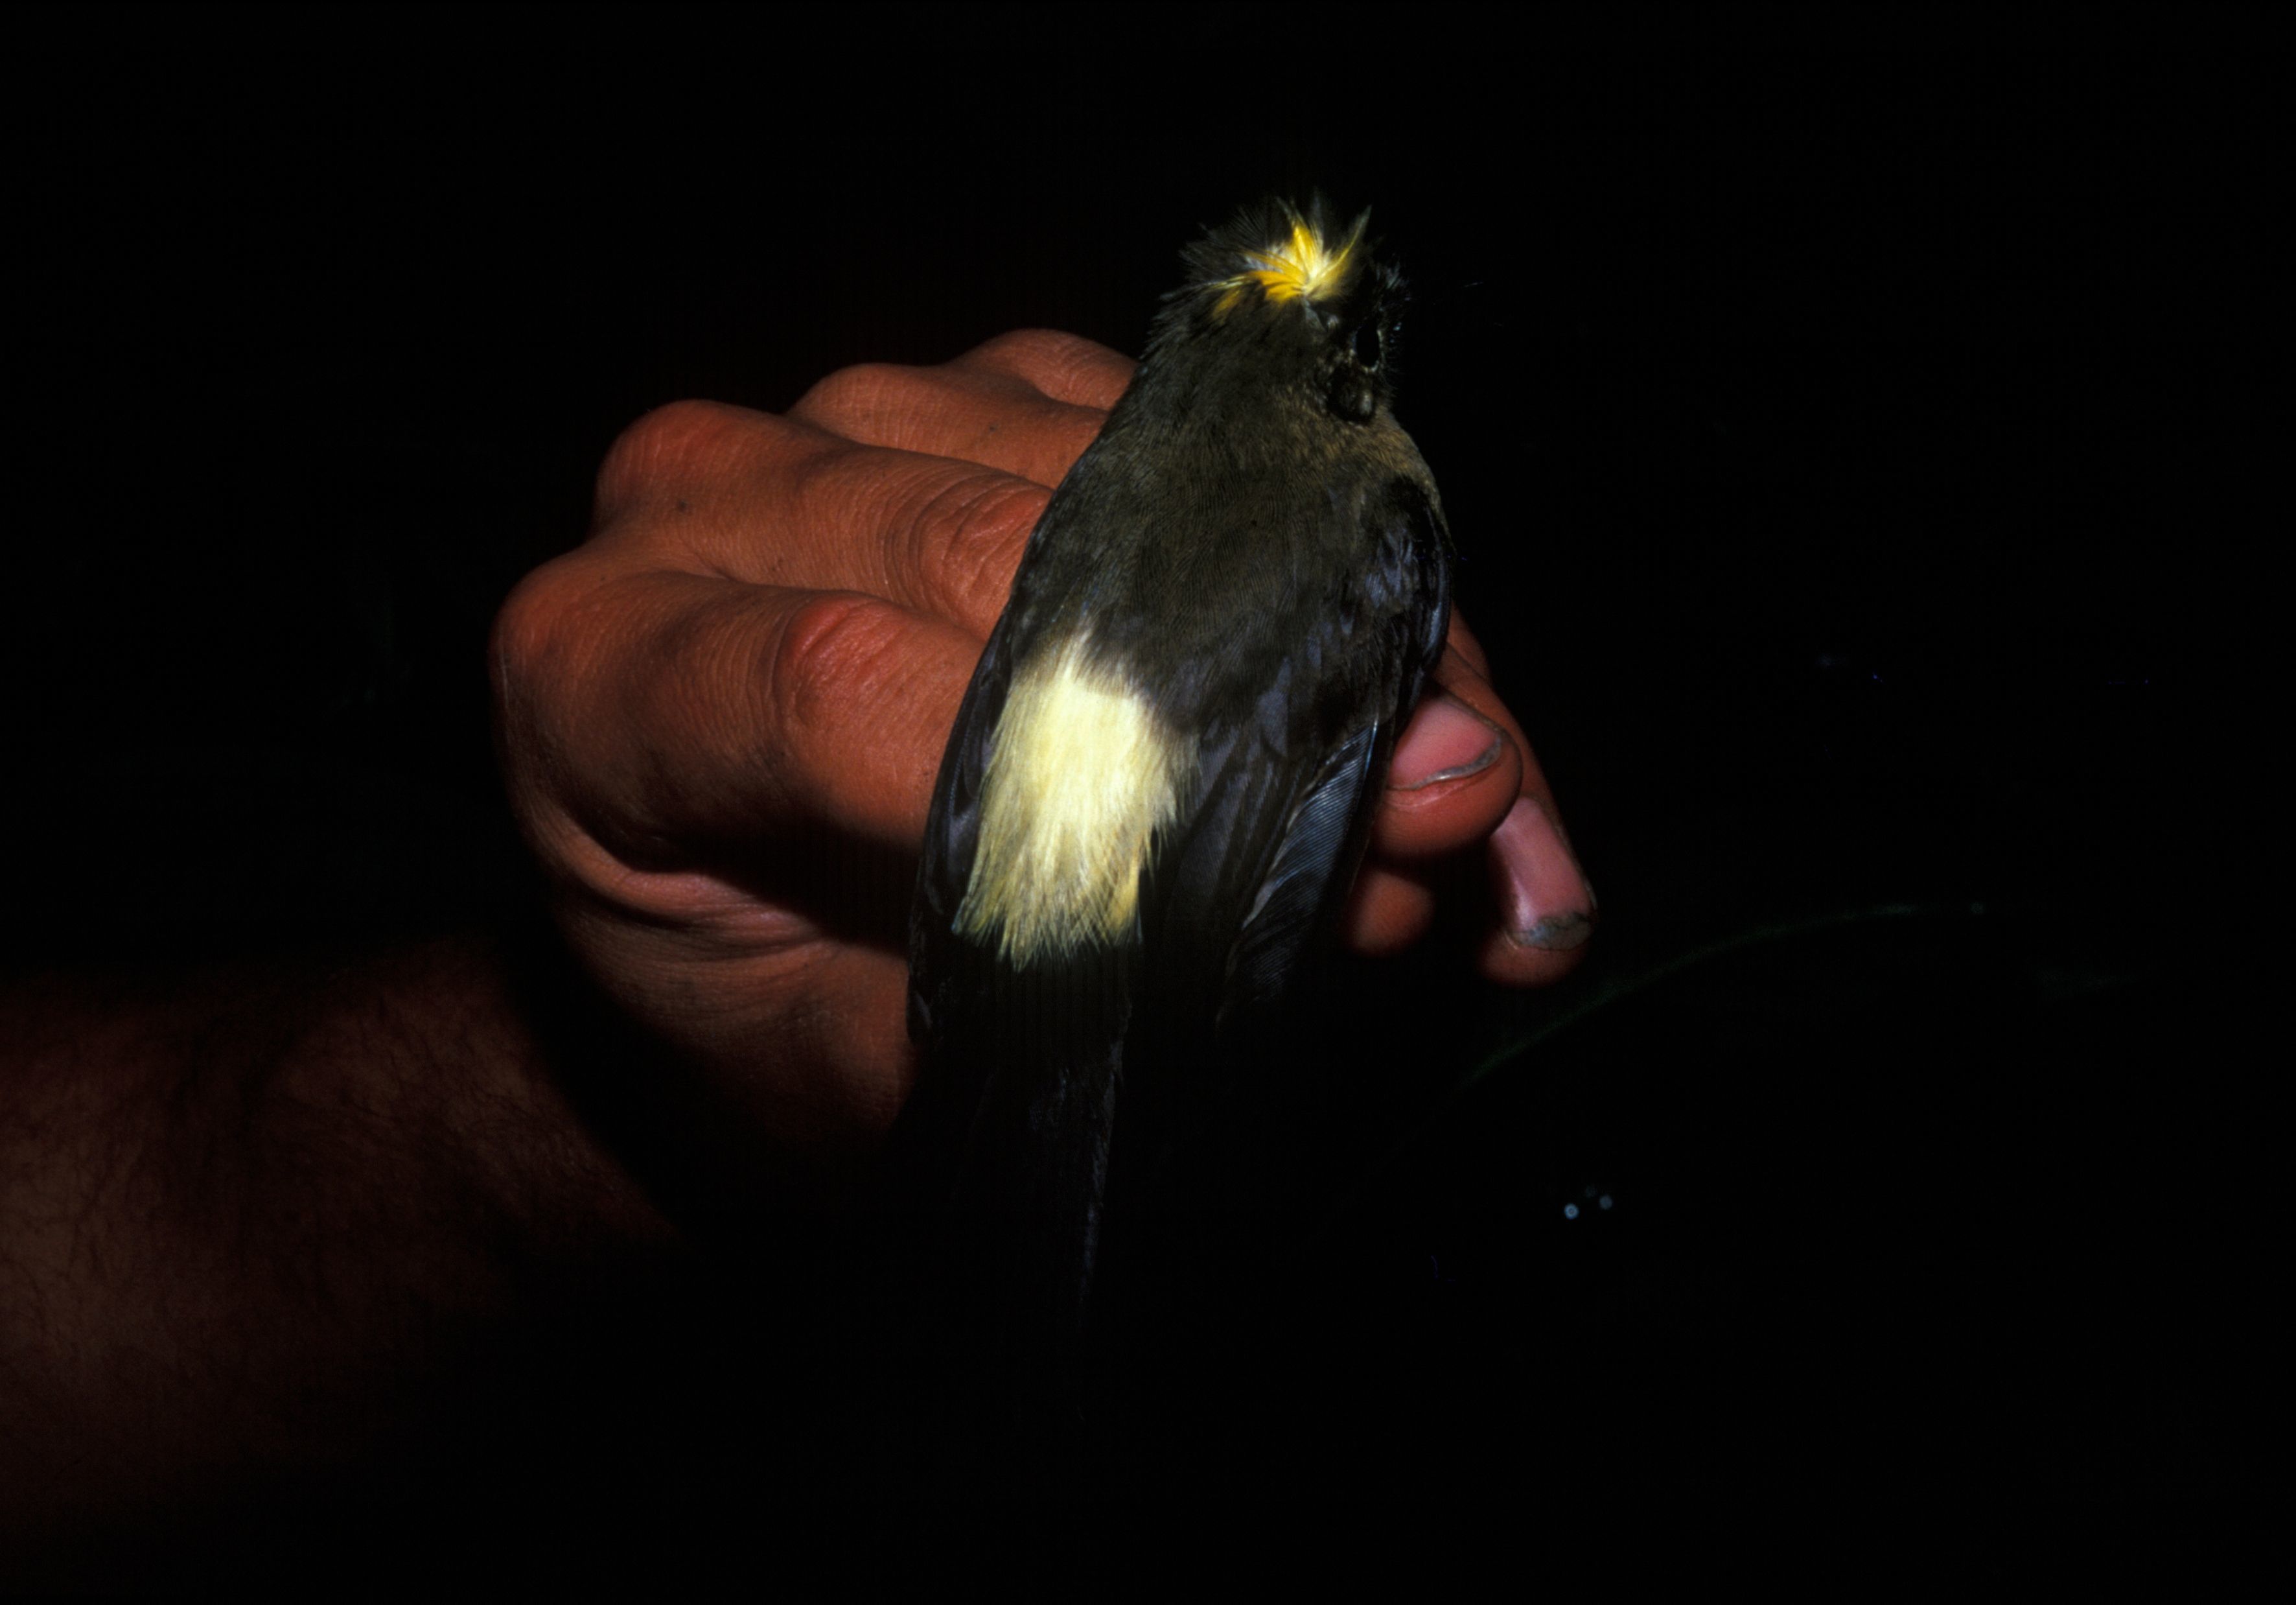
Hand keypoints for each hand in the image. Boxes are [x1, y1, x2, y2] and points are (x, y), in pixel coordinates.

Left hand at [491, 332, 1591, 1179]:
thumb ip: (1033, 1000)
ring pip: (1133, 478)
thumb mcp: (839, 1079)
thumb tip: (1329, 913)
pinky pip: (1189, 438)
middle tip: (1444, 825)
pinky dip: (1324, 569)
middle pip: (1006, 549)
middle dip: (1250, 695)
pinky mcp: (997, 381)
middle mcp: (711, 494)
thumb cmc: (756, 1024)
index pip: (838, 680)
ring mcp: (860, 411)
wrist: (726, 941)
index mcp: (601, 666)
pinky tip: (1411, 694)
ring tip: (1467, 797)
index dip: (1087, 775)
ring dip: (1328, 635)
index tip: (1296, 884)